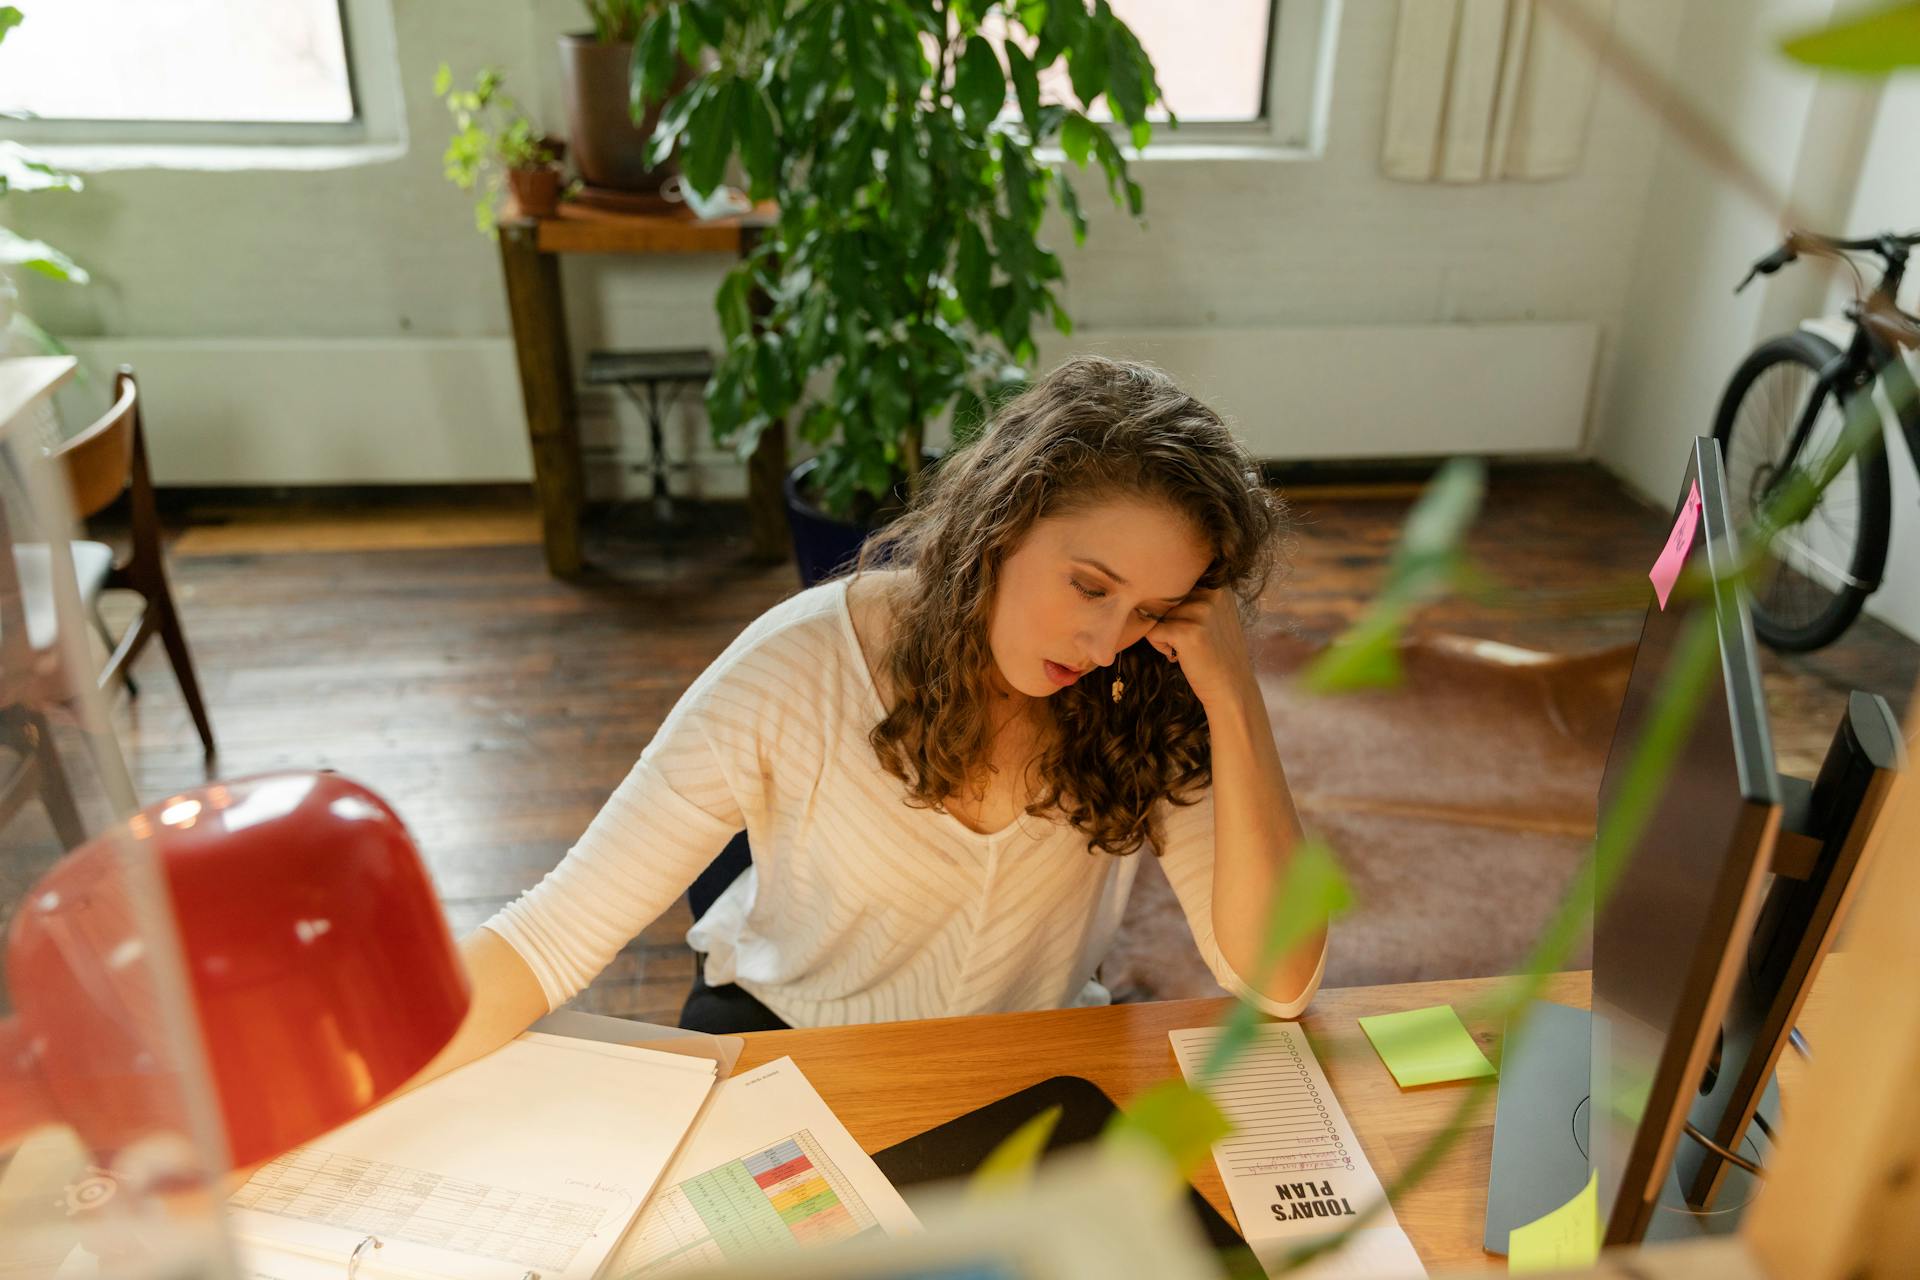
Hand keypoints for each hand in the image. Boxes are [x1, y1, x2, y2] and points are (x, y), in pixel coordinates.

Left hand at [1142, 587, 1259, 714]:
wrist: (1231, 688)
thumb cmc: (1217, 653)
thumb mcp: (1214, 615)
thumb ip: (1194, 597)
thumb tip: (1154, 585)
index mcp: (1219, 586)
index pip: (1176, 584)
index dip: (1175, 607)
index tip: (1193, 626)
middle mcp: (1211, 593)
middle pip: (1165, 599)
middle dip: (1168, 620)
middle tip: (1191, 640)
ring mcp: (1200, 611)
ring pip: (1156, 614)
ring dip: (1164, 633)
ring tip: (1187, 648)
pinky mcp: (1186, 631)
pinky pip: (1152, 632)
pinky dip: (1160, 647)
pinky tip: (1181, 656)